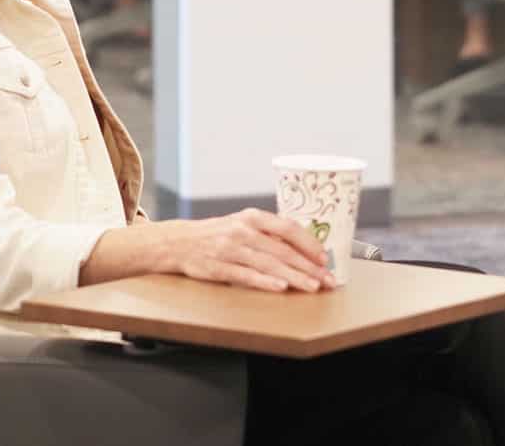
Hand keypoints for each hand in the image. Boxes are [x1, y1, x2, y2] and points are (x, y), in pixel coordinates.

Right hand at [156, 208, 334, 292]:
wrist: (178, 242)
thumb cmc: (216, 234)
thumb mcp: (242, 224)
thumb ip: (268, 233)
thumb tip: (303, 246)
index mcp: (252, 217)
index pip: (288, 228)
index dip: (308, 243)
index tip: (324, 257)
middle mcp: (243, 230)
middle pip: (282, 249)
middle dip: (308, 266)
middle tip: (327, 278)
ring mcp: (230, 249)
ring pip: (268, 264)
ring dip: (294, 276)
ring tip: (312, 286)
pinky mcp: (218, 267)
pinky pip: (246, 276)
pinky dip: (265, 282)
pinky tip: (281, 287)